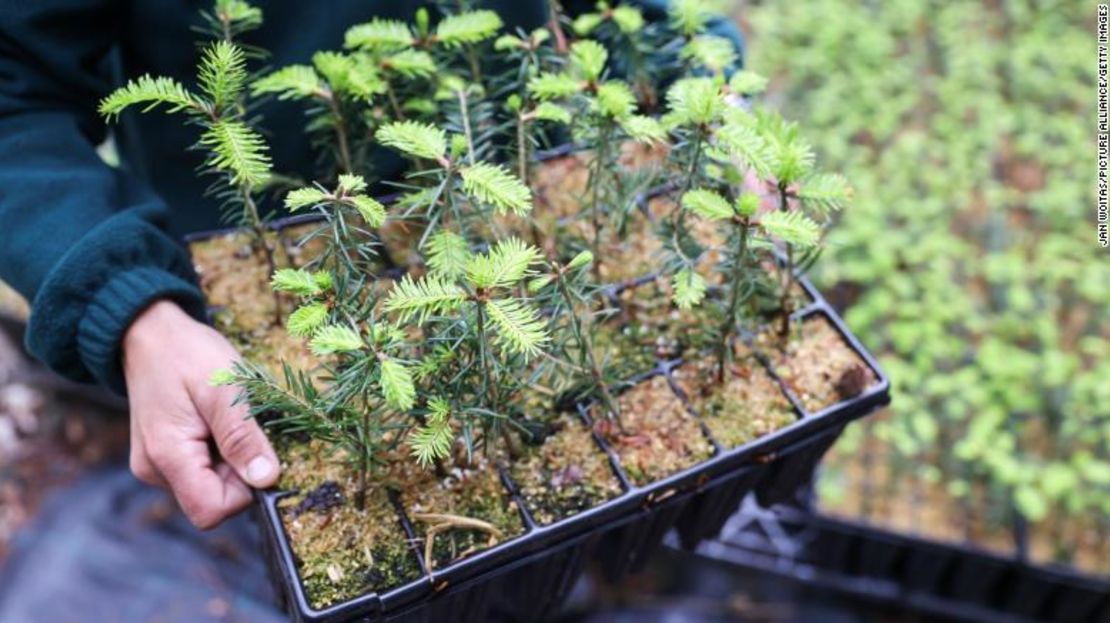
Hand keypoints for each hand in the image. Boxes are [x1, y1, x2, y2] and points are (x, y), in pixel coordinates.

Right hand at [122, 300, 279, 527]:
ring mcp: (156, 464)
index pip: (211, 510)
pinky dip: (218, 451)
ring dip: (229, 458)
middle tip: (238, 424)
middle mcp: (154, 470)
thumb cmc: (187, 353)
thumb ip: (243, 437)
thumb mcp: (224, 388)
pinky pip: (200, 469)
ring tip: (223, 417)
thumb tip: (266, 479)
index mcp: (166, 456)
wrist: (148, 332)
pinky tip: (213, 420)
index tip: (254, 451)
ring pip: (209, 484)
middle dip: (238, 470)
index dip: (243, 490)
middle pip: (212, 499)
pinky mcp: (162, 456)